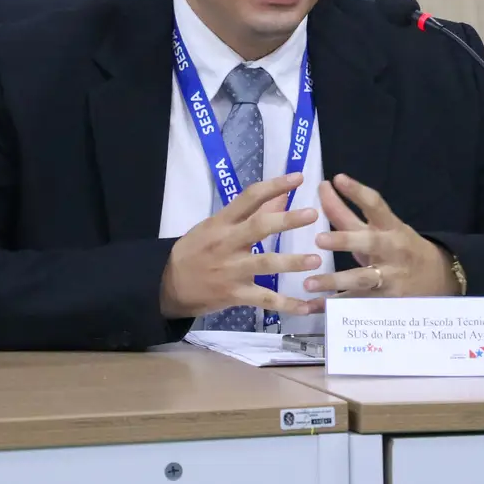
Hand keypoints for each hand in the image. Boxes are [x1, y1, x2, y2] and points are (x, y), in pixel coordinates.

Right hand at [159, 173, 321, 318]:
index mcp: (222, 222)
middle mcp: (227, 243)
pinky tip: (308, 306)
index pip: (249, 197)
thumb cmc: (194, 250)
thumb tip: (280, 197)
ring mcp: (231, 270)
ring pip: (265, 264)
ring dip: (292, 262)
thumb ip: (247, 213)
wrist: (167, 284)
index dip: (274, 185)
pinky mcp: (235, 294)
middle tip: (313, 214)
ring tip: (317, 259)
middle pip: (259, 227)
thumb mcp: (215, 226)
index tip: (298, 177)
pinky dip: (287, 304)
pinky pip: (264, 299)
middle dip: (287, 221)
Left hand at [303, 173, 458, 306]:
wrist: (437, 278)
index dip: (357, 191)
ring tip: (309, 282)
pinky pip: (356, 303)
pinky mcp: (384, 299)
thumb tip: (323, 189)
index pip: (375, 204)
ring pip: (362, 278)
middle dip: (344, 240)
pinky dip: (333, 306)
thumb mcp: (383, 229)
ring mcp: (389, 276)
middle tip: (319, 239)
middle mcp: (391, 249)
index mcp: (390, 227)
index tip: (337, 179)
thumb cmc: (399, 248)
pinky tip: (312, 306)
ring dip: (335, 280)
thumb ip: (350, 215)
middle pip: (368, 243)